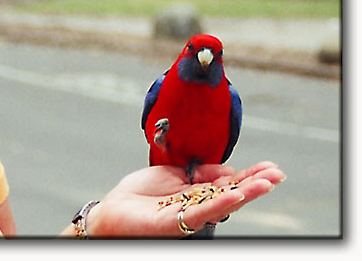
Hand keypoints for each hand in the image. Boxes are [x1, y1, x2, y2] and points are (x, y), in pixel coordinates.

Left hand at [87, 161, 285, 237]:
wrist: (113, 210)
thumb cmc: (140, 195)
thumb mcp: (173, 174)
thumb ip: (200, 172)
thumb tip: (228, 169)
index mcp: (198, 194)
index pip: (229, 184)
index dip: (250, 176)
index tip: (271, 167)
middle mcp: (198, 207)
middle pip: (232, 195)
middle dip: (255, 185)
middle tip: (278, 175)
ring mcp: (189, 217)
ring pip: (222, 205)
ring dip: (245, 194)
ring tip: (265, 184)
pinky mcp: (176, 223)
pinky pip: (201, 213)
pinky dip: (218, 204)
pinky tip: (234, 195)